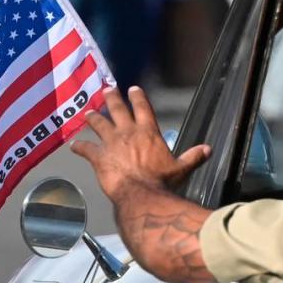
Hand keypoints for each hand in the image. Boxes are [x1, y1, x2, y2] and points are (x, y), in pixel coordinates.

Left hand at [71, 86, 210, 202]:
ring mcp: (111, 143)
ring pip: (98, 124)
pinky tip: (73, 146)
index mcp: (148, 132)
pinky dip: (79, 147)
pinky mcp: (99, 157)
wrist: (141, 195)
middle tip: (107, 89)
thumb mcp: (181, 169)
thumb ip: (193, 156)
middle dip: (111, 98)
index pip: (143, 108)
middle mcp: (128, 132)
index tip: (133, 88)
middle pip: (117, 109)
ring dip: (93, 118)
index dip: (138, 97)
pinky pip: (86, 149)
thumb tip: (209, 149)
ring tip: (88, 113)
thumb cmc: (161, 181)